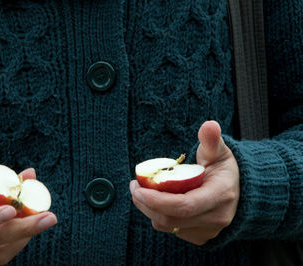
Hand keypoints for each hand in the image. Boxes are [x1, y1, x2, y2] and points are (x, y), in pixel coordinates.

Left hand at [130, 120, 239, 244]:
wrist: (241, 191)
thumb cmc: (225, 168)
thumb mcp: (219, 151)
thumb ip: (211, 140)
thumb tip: (210, 125)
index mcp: (221, 195)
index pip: (185, 206)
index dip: (157, 200)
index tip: (138, 188)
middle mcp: (216, 217)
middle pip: (172, 219)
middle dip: (146, 204)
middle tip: (134, 187)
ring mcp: (209, 231)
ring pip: (169, 226)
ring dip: (149, 210)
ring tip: (140, 191)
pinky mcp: (201, 237)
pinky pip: (172, 230)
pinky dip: (158, 216)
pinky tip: (155, 201)